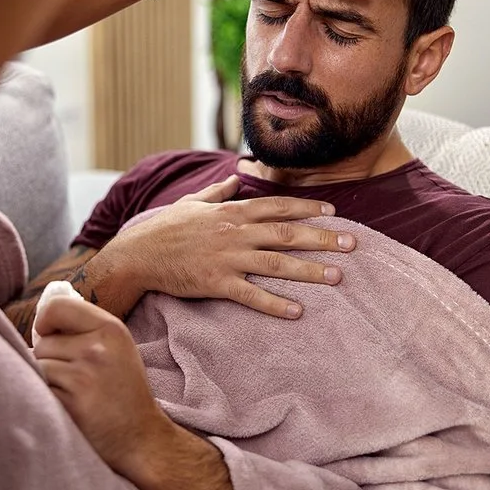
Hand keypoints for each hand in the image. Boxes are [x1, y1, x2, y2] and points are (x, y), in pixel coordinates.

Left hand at [33, 297, 176, 478]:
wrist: (141, 438)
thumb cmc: (123, 392)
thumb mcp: (116, 348)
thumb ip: (84, 329)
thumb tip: (38, 322)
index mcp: (111, 328)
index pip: (56, 306)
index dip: (44, 321)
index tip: (48, 335)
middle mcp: (98, 348)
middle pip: (42, 343)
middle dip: (48, 359)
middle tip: (73, 378)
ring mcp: (85, 377)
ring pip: (36, 367)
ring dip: (45, 382)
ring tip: (70, 394)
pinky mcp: (72, 404)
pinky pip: (38, 391)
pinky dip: (45, 400)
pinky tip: (66, 408)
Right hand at [97, 175, 356, 318]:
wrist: (136, 255)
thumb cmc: (164, 229)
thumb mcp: (192, 203)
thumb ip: (219, 192)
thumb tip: (238, 179)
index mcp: (231, 212)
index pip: (277, 206)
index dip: (307, 209)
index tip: (334, 213)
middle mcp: (234, 232)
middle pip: (286, 233)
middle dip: (321, 238)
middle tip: (352, 243)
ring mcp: (227, 258)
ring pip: (276, 263)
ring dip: (309, 270)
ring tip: (337, 276)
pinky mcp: (217, 283)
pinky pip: (252, 295)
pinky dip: (276, 303)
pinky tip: (298, 311)